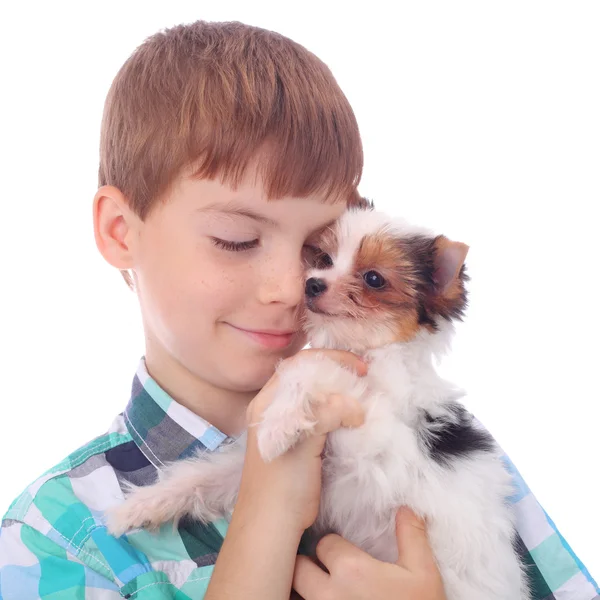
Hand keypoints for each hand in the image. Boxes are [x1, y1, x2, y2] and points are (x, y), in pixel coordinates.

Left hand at [237, 348, 367, 531]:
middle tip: (364, 376)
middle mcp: (273, 409)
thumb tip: (356, 406)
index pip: (299, 365)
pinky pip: (319, 412)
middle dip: (337, 371)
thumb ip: (326, 416)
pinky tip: (353, 412)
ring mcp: (285, 425)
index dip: (330, 360)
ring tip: (363, 390)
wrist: (272, 526)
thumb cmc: (280, 486)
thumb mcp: (302, 446)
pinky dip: (338, 407)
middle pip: (307, 376)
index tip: (359, 367)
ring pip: (315, 394)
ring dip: (339, 389)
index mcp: (267, 403)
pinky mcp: (298, 440)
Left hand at [292, 507, 446, 598]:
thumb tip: (404, 507)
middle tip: (327, 569)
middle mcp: (329, 595)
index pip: (324, 543)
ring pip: (295, 594)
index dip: (334, 546)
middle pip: (299, 567)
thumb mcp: (423, 574)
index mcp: (351, 571)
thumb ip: (411, 536)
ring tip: (323, 586)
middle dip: (309, 564)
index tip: (345, 554)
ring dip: (304, 588)